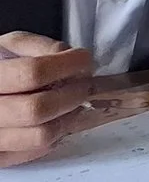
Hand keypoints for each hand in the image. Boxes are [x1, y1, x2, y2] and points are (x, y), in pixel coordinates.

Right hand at [0, 35, 91, 167]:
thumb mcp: (7, 47)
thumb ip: (38, 46)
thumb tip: (68, 55)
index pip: (33, 73)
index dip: (68, 64)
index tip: (84, 60)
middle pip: (38, 109)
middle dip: (72, 94)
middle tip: (84, 84)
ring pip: (40, 136)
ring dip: (67, 117)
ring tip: (74, 103)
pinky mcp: (0, 156)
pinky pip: (34, 153)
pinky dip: (54, 136)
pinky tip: (56, 119)